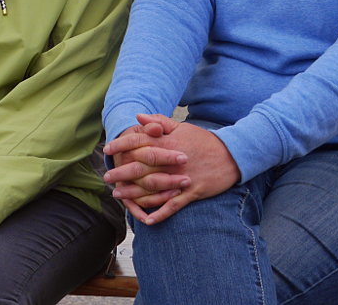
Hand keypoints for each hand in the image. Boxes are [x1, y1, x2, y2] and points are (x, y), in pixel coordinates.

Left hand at [105, 114, 240, 224]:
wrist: (231, 155)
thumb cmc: (203, 140)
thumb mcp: (182, 127)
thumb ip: (159, 121)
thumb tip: (138, 117)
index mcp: (169, 142)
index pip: (139, 141)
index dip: (121, 145)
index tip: (107, 149)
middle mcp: (172, 160)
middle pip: (141, 167)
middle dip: (122, 172)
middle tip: (106, 177)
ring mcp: (181, 178)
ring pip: (153, 188)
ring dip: (134, 193)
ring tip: (119, 195)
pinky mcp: (191, 192)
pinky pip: (173, 206)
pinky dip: (159, 214)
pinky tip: (146, 220)